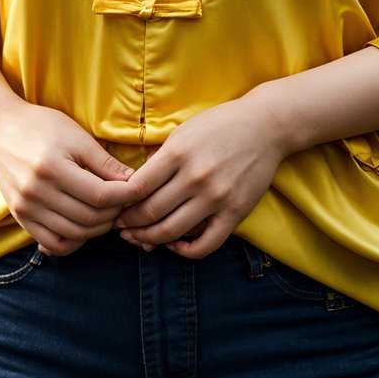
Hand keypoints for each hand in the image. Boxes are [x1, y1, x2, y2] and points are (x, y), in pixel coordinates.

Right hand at [0, 100, 135, 256]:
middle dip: (115, 213)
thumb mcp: (76, 136)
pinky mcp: (20, 217)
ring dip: (98, 229)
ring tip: (108, 212)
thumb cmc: (42, 126)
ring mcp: (26, 208)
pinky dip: (74, 241)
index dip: (125, 197)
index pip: (100, 195)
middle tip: (126, 202)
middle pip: (89, 218)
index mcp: (52, 168)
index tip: (138, 190)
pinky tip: (84, 227)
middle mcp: (36, 192)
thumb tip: (133, 182)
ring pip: (74, 234)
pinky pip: (53, 243)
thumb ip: (104, 162)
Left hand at [99, 98, 289, 258]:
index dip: (119, 203)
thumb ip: (160, 158)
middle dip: (128, 224)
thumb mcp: (183, 132)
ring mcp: (217, 197)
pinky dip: (185, 251)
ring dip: (149, 240)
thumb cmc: (220, 125)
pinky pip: (206, 245)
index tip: (112, 208)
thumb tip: (134, 186)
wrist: (266, 126)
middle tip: (120, 228)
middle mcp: (196, 177)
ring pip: (172, 232)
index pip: (137, 188)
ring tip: (140, 238)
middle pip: (150, 212)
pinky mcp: (236, 212)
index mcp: (178, 153)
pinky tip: (175, 246)